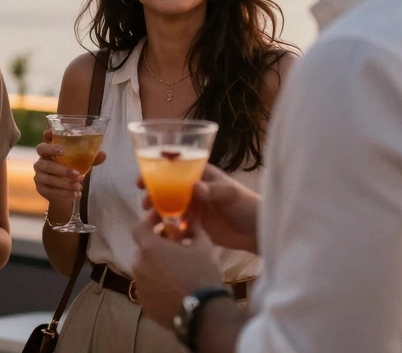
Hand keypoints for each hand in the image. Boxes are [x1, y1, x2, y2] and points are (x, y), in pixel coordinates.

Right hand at [34, 128, 106, 207]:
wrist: (64, 192)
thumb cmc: (71, 171)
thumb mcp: (81, 164)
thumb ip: (90, 158)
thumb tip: (103, 154)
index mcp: (48, 152)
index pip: (43, 145)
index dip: (46, 140)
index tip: (51, 135)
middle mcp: (40, 162)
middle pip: (45, 164)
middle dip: (61, 169)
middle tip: (76, 173)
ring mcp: (39, 176)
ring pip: (48, 179)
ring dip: (64, 183)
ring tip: (78, 186)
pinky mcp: (41, 189)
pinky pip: (51, 191)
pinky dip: (64, 193)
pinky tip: (75, 194)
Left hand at [131, 212, 224, 329]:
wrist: (202, 313)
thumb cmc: (201, 275)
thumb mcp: (203, 248)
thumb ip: (195, 230)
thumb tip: (194, 219)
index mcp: (150, 248)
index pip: (138, 228)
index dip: (148, 222)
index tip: (160, 222)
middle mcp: (139, 264)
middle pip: (142, 249)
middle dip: (155, 246)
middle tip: (172, 249)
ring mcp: (139, 284)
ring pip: (144, 269)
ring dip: (155, 266)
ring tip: (174, 271)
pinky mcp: (143, 301)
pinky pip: (147, 287)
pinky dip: (155, 284)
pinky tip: (171, 289)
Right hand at [138, 164, 259, 252]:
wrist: (258, 232)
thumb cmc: (248, 206)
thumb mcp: (231, 195)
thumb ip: (213, 190)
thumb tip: (194, 186)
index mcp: (201, 176)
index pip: (175, 169)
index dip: (157, 172)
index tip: (143, 180)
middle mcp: (194, 190)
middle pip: (168, 188)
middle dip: (153, 194)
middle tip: (144, 203)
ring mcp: (194, 208)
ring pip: (170, 207)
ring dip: (158, 211)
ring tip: (152, 219)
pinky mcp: (196, 225)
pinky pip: (178, 224)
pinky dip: (169, 227)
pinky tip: (163, 233)